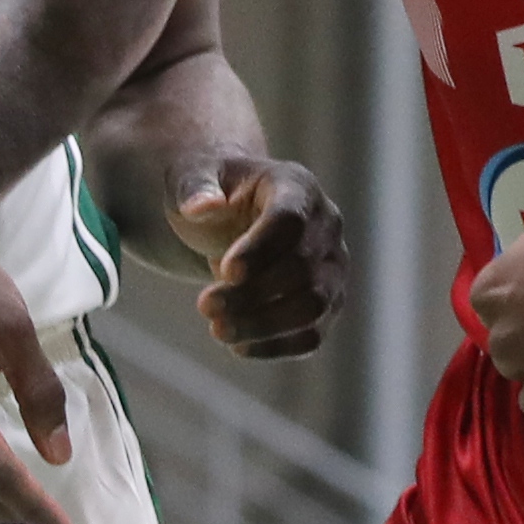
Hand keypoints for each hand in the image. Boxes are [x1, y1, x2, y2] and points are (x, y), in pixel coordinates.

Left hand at [172, 152, 346, 361]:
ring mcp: (332, 267)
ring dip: (263, 325)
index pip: (290, 221)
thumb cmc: (212, 193)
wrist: (229, 216)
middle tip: (204, 306)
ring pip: (313, 306)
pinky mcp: (326, 303)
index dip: (260, 250)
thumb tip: (201, 207)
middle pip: (301, 269)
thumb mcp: (191, 176)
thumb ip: (194, 187)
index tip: (226, 272)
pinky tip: (238, 346)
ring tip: (217, 329)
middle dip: (251, 295)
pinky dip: (275, 347)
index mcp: (296, 187)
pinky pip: (312, 335)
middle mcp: (326, 226)